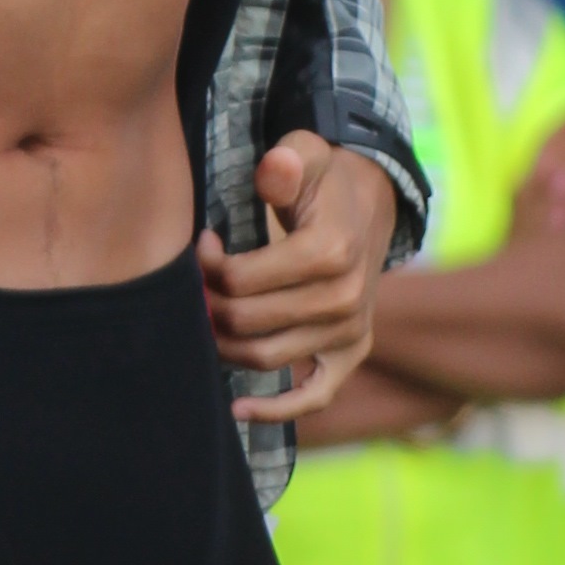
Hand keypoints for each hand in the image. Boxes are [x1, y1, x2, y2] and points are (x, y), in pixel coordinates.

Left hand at [201, 135, 399, 423]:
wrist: (368, 203)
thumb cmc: (324, 179)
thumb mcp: (306, 154)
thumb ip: (287, 161)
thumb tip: (274, 167)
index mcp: (331, 252)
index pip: (241, 280)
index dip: (207, 267)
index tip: (201, 245)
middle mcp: (345, 299)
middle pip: (248, 321)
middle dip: (209, 304)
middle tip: (195, 283)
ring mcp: (350, 331)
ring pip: (266, 358)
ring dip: (224, 345)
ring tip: (206, 317)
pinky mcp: (351, 352)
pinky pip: (315, 396)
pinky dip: (277, 411)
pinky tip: (238, 410)